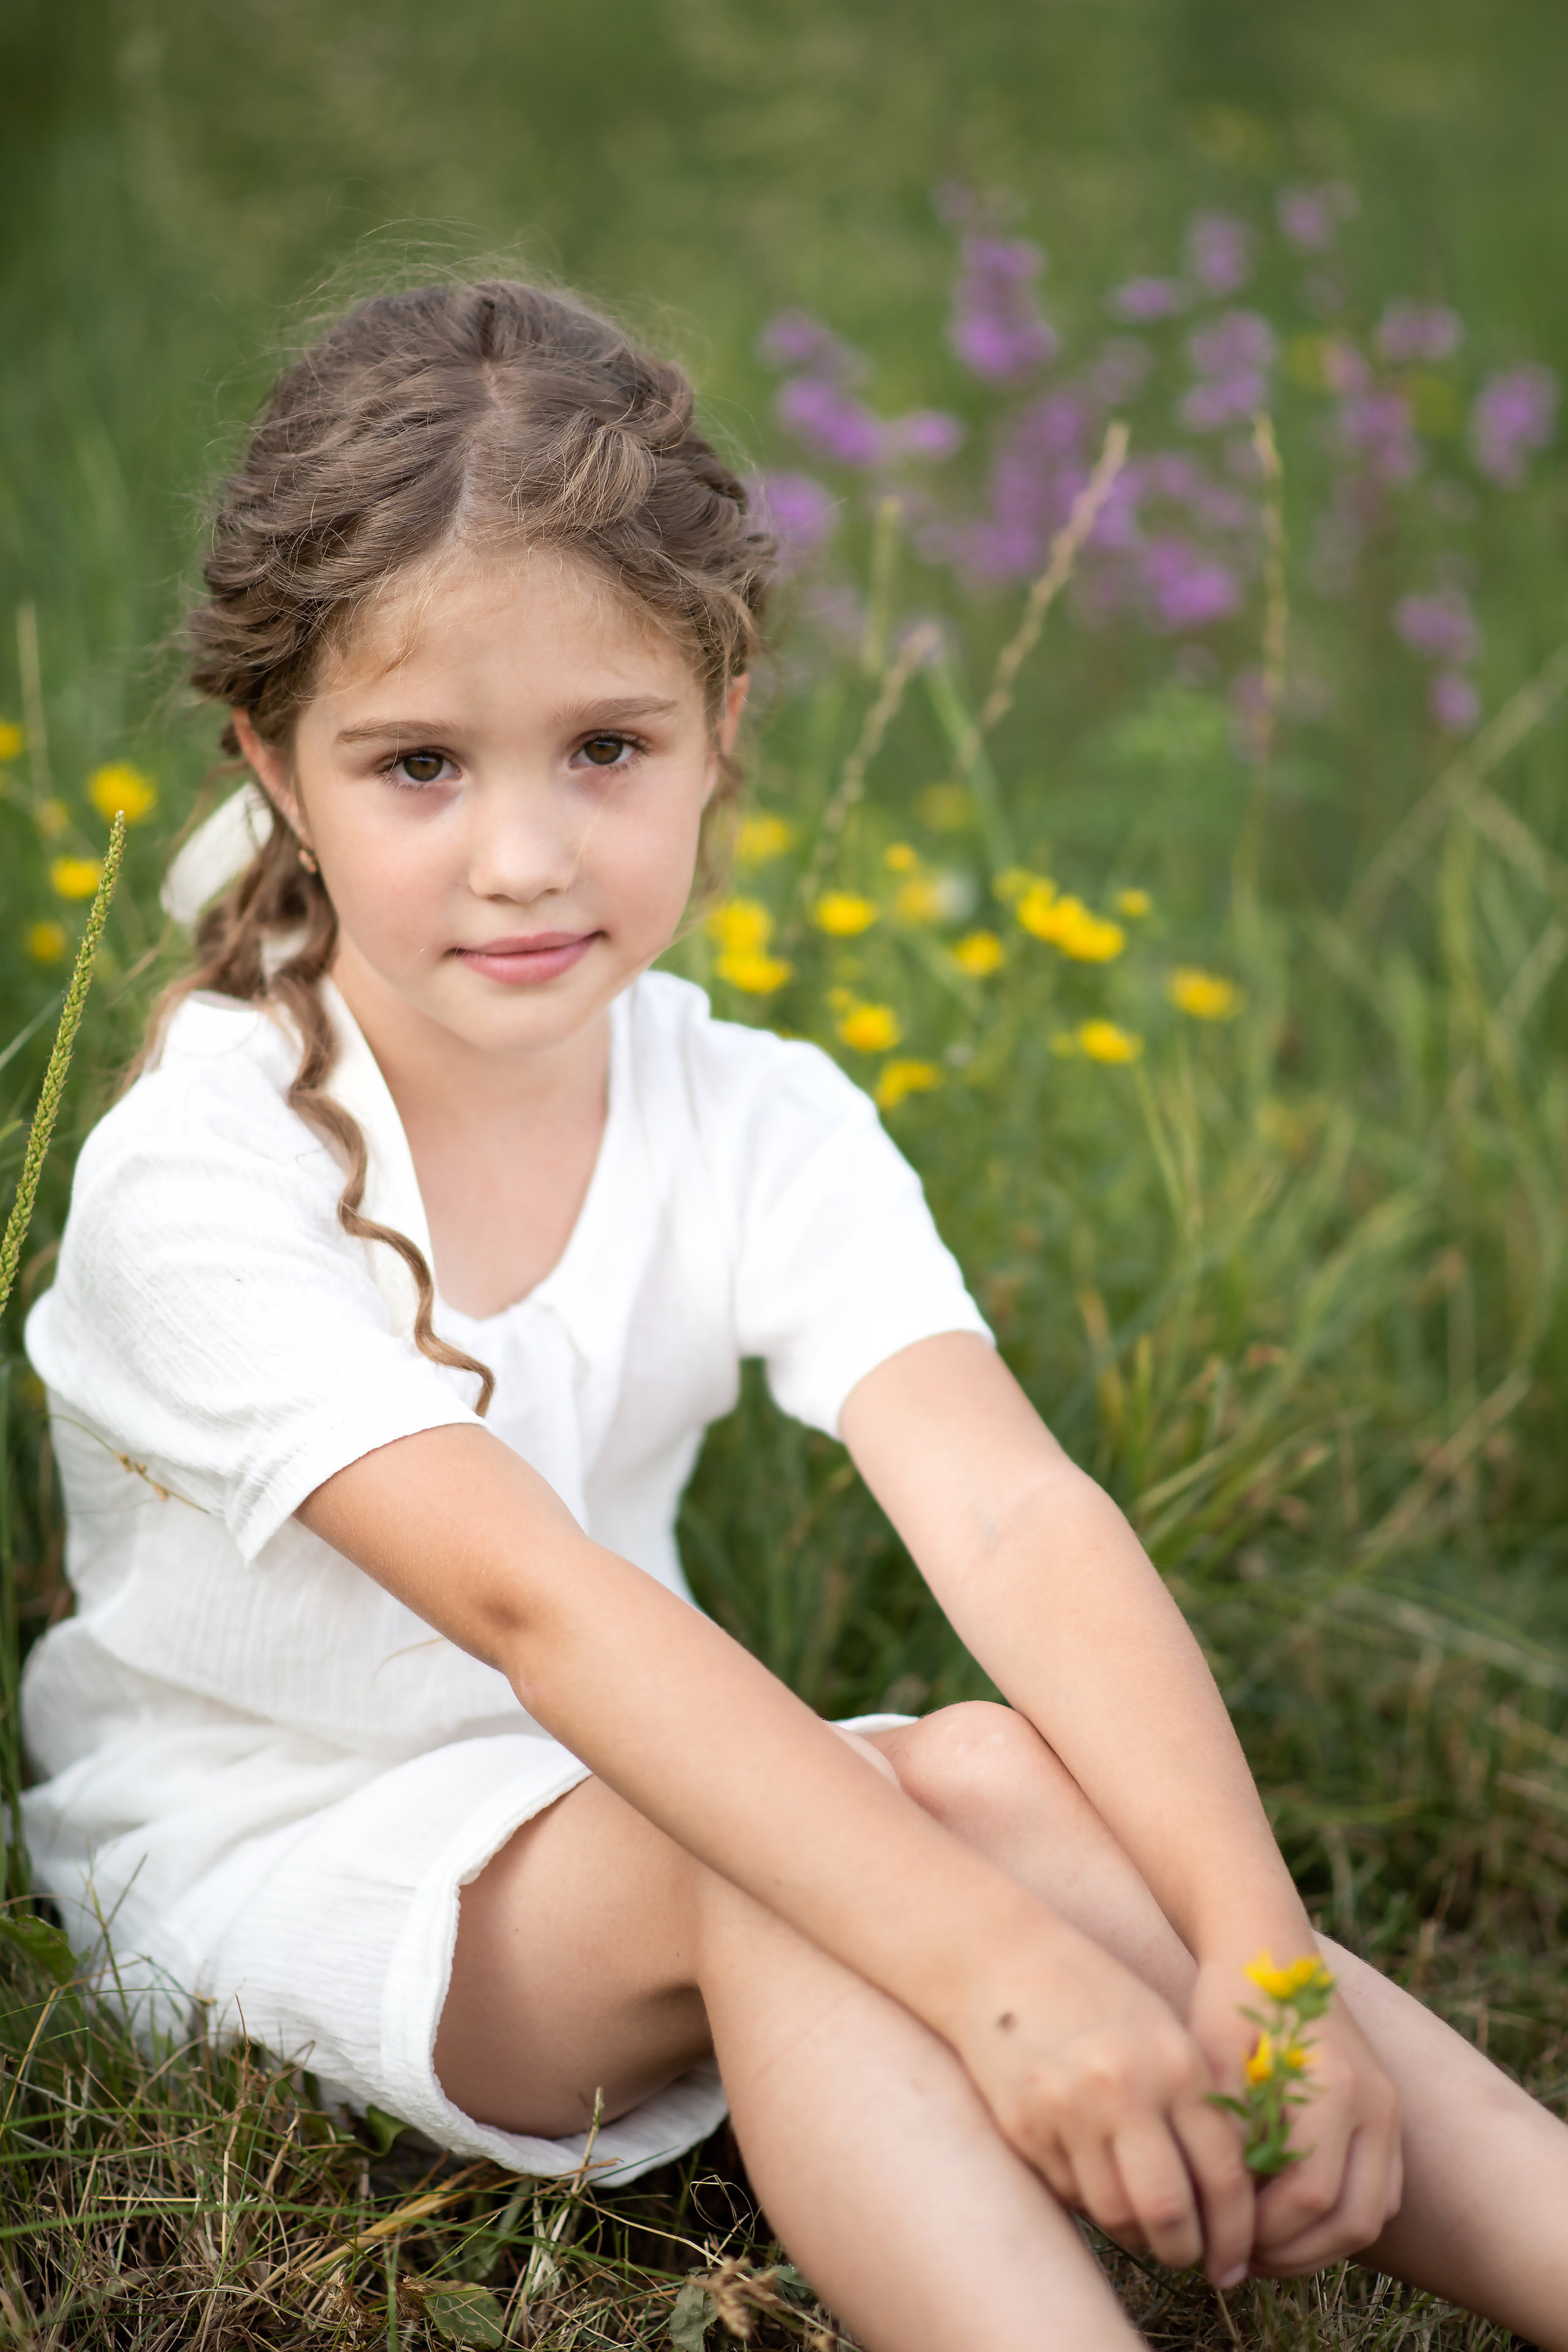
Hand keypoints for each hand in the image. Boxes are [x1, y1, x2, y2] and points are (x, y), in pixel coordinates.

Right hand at [955, 1926, 1254, 2287]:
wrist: (1000, 1959)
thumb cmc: (1096, 1996)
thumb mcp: (1163, 2033)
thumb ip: (1196, 2105)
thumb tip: (1227, 2199)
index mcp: (1177, 2063)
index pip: (1225, 2175)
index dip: (1236, 2233)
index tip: (1234, 2262)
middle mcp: (1126, 2088)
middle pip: (1169, 2211)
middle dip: (1186, 2250)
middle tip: (1191, 2259)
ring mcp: (1070, 2108)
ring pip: (1115, 2213)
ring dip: (1136, 2235)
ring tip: (1144, 2228)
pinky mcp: (1025, 2125)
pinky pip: (1069, 2192)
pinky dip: (1089, 2201)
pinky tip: (1096, 2182)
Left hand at [1189, 1953, 1403, 2277]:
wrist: (1268, 1943)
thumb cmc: (1231, 1997)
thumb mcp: (1212, 2057)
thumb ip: (1226, 2131)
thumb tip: (1222, 2212)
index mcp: (1331, 2085)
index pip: (1310, 2195)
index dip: (1263, 2231)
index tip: (1218, 2241)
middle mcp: (1373, 2101)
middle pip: (1351, 2220)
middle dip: (1292, 2253)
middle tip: (1237, 2259)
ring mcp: (1387, 2108)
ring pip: (1370, 2213)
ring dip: (1318, 2245)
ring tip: (1258, 2247)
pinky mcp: (1387, 2112)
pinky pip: (1379, 2192)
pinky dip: (1339, 2220)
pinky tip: (1285, 2219)